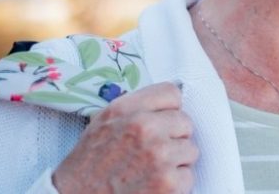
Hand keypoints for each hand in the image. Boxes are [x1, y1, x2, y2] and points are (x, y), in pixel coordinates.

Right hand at [52, 82, 197, 193]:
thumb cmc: (88, 166)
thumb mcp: (102, 123)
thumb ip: (134, 109)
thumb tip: (167, 104)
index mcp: (126, 110)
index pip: (171, 93)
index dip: (168, 109)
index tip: (162, 121)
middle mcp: (144, 128)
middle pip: (185, 122)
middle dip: (173, 138)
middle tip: (152, 152)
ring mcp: (159, 155)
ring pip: (190, 149)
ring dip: (175, 162)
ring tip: (150, 170)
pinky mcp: (168, 182)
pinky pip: (188, 176)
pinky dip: (175, 185)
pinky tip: (153, 186)